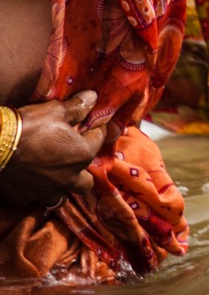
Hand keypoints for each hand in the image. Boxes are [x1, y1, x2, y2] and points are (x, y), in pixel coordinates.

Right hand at [0, 91, 106, 207]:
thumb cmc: (28, 126)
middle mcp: (69, 178)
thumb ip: (77, 107)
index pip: (98, 140)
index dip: (95, 129)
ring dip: (60, 186)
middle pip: (86, 181)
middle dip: (83, 170)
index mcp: (82, 155)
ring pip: (62, 196)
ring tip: (52, 175)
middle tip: (73, 157)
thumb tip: (93, 97)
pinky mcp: (25, 197)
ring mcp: (46, 191)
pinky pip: (35, 197)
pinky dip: (34, 189)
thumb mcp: (55, 110)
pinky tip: (28, 179)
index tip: (90, 124)